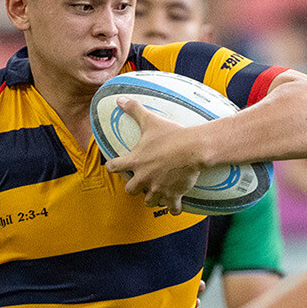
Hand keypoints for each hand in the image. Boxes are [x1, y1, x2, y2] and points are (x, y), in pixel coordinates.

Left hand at [107, 99, 210, 213]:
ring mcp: (158, 189)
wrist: (193, 148)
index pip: (114, 167)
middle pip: (130, 190)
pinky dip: (174, 207)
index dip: (112, 166)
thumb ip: (134, 110)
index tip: (114, 165)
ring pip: (149, 202)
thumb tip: (119, 98)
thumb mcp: (150, 121)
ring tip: (158, 191)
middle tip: (141, 181)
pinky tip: (175, 204)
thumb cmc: (171, 134)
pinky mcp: (173, 195)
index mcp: (135, 161)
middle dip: (134, 187)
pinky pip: (172, 208)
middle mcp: (143, 178)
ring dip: (152, 198)